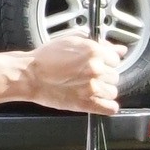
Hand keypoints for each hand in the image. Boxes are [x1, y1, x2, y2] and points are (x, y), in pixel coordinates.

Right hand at [3, 34, 122, 116]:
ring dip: (104, 90)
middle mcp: (96, 69)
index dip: (107, 61)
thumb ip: (99, 44)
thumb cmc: (46, 57)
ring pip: (113, 91)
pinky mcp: (86, 103)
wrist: (30, 75)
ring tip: (90, 88)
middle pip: (115, 76)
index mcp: (94, 51)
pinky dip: (107, 106)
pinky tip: (99, 101)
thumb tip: (120, 49)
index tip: (99, 64)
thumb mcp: (72, 41)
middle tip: (89, 76)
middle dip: (104, 76)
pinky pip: (110, 108)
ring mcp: (93, 87)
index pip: (115, 59)